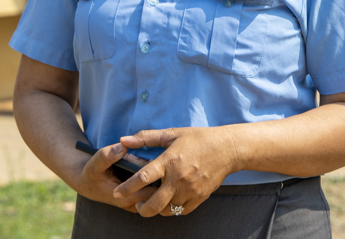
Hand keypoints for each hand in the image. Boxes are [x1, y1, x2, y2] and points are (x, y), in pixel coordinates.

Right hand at [73, 143, 156, 213]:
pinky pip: (150, 192)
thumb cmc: (92, 173)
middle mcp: (132, 204)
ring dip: (156, 180)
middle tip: (157, 160)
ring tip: (152, 163)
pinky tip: (149, 167)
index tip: (158, 163)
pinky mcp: (136, 199)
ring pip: (155, 195)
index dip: (157, 179)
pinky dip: (153, 181)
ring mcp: (135, 204)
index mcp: (125, 198)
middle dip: (159, 178)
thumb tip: (123, 147)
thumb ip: (109, 155)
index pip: (150, 194)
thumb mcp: (96, 163)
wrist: (87, 183)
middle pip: (156, 195)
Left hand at [114, 127, 238, 217]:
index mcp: (169, 161)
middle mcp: (178, 178)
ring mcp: (190, 190)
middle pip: (154, 204)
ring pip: (167, 210)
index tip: (117, 193)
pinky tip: (168, 203)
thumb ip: (146, 138)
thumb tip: (123, 140)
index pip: (143, 178)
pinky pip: (181, 211)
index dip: (127, 188)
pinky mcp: (200, 198)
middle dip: (140, 208)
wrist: (227, 149)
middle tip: (135, 204)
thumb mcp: (171, 133)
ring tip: (150, 203)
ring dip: (156, 210)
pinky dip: (172, 210)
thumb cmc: (197, 139)